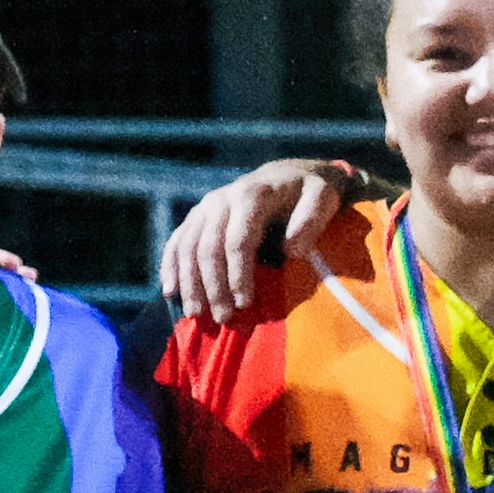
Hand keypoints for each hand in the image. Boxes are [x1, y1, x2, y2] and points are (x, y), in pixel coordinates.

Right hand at [157, 158, 371, 322]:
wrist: (288, 174)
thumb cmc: (310, 192)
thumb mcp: (323, 197)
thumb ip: (311, 219)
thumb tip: (292, 249)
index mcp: (252, 195)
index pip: (238, 241)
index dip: (238, 274)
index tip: (245, 304)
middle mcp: (222, 199)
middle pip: (208, 247)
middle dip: (213, 286)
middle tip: (223, 318)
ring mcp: (206, 207)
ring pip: (187, 246)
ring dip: (189, 282)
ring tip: (195, 314)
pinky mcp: (198, 216)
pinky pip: (177, 240)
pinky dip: (170, 266)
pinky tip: (170, 292)